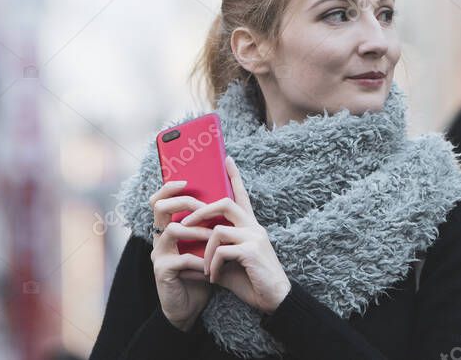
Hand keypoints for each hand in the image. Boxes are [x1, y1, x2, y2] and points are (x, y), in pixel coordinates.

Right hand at [149, 180, 213, 330]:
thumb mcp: (204, 245)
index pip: (159, 200)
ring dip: (197, 231)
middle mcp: (158, 239)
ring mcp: (158, 255)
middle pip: (161, 208)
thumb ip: (208, 225)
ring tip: (214, 237)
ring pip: (172, 230)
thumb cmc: (200, 273)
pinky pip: (181, 259)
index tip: (186, 179)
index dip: (168, 187)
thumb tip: (226, 197)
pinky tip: (210, 268)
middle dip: (185, 202)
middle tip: (205, 208)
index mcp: (167, 229)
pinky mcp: (162, 272)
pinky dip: (199, 261)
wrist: (190, 308)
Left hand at [181, 156, 291, 313]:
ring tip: (205, 269)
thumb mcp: (230, 264)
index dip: (235, 176)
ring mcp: (254, 237)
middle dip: (201, 211)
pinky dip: (212, 264)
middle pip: (225, 203)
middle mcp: (254, 227)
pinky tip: (213, 277)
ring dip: (205, 250)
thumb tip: (191, 252)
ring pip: (219, 229)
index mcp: (251, 226)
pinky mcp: (252, 251)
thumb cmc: (254, 282)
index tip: (227, 158)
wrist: (275, 300)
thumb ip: (215, 253)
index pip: (242, 195)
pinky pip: (222, 250)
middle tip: (185, 224)